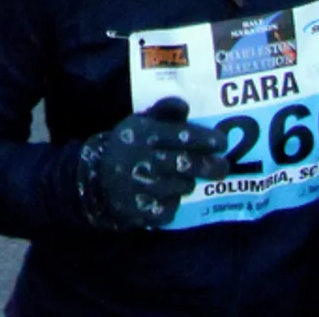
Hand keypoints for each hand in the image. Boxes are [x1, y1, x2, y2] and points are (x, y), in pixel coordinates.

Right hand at [75, 97, 229, 231]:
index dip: (206, 140)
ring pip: (183, 186)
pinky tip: (163, 194)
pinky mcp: (145, 212)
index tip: (222, 142)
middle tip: (223, 166)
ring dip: (187, 182)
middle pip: (188, 164)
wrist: (95, 181)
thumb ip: (162, 112)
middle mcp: (144, 161)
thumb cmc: (125, 148)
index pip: (182, 136)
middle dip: (210, 166)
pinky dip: (172, 201)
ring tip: (182, 176)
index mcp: (143, 136)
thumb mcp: (138, 124)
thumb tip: (185, 105)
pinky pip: (172, 207)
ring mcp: (144, 189)